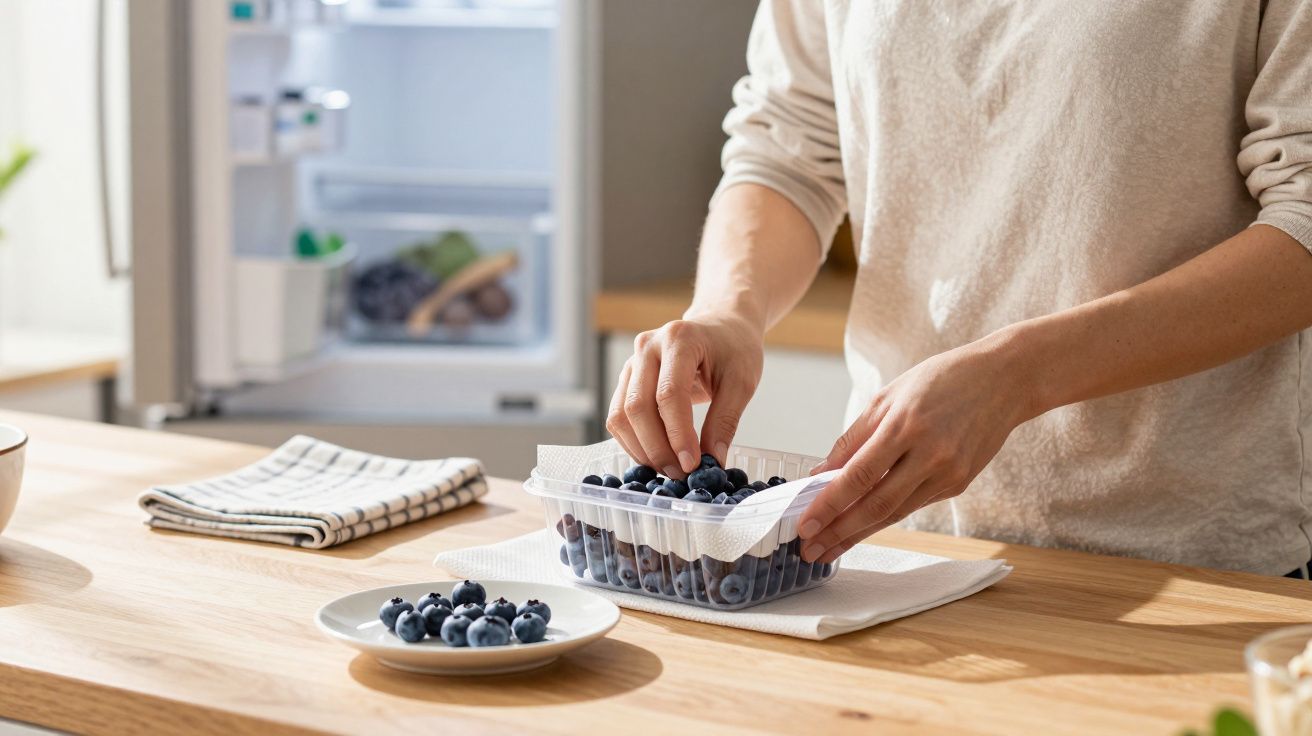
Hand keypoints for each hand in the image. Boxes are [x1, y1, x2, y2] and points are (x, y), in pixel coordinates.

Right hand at [606, 314, 764, 477]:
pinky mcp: (626, 378)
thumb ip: (725, 421)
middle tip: (680, 474)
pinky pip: (618, 417)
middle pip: (638, 406)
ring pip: (621, 415)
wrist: (721, 327)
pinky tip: (656, 456)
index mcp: (679, 339)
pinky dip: (633, 442)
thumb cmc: (734, 349)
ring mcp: (632, 362)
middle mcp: (647, 347)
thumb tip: (713, 462)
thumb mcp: (742, 382)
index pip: (669, 394)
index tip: (692, 464)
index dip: (677, 434)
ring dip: (642, 449)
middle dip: (657, 448)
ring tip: (670, 470)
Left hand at [797, 334, 1035, 562]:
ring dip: (858, 534)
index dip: (829, 505)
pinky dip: (885, 517)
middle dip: (839, 532)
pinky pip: (914, 505)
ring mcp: (948, 473)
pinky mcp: (959, 484)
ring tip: (830, 548)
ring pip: (895, 513)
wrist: (1003, 380)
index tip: (806, 525)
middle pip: (876, 504)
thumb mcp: (888, 397)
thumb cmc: (941, 381)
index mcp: (905, 425)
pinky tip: (862, 527)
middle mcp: (929, 453)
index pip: (858, 475)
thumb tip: (822, 474)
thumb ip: (853, 438)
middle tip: (810, 550)